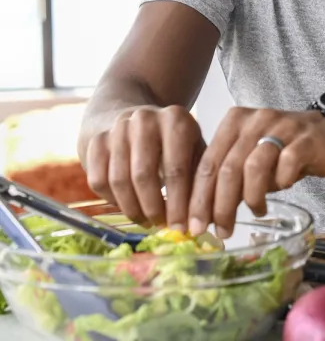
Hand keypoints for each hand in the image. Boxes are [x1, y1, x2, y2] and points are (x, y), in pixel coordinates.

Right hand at [84, 105, 205, 230]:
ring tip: (147, 221)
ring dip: (133, 209)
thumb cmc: (175, 143)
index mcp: (176, 119)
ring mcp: (117, 128)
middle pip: (143, 175)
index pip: (177, 168)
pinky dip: (112, 200)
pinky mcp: (96, 141)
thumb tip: (205, 220)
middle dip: (153, 209)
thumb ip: (200, 180)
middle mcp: (145, 119)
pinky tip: (128, 207)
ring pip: (119, 180)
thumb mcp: (194, 150)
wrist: (138, 119)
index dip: (178, 203)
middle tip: (161, 227)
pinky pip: (98, 180)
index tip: (182, 228)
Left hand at [187, 108, 324, 238]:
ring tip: (255, 212)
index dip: (198, 197)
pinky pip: (287, 164)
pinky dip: (281, 182)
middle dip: (220, 205)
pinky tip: (282, 189)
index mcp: (235, 122)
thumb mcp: (250, 157)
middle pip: (228, 167)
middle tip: (220, 231)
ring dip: (251, 197)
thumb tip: (203, 216)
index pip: (208, 162)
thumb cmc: (282, 150)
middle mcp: (255, 120)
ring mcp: (282, 127)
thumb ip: (228, 177)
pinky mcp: (306, 139)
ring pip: (254, 166)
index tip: (193, 225)